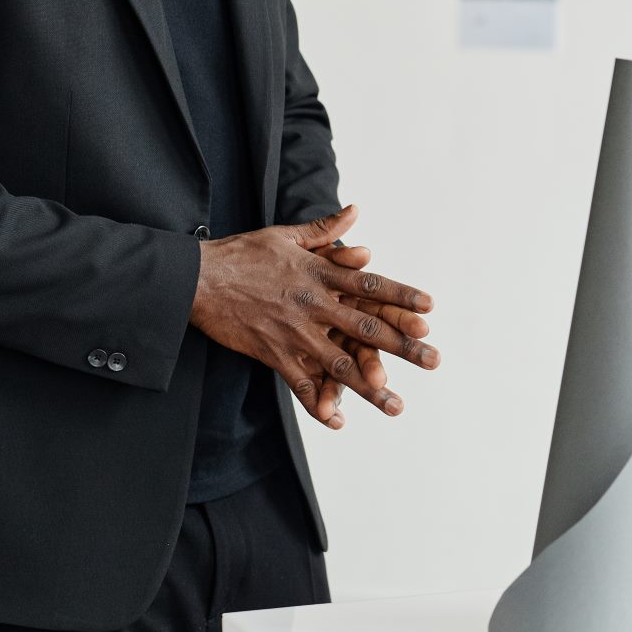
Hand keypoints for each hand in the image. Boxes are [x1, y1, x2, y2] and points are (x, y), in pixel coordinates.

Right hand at [191, 204, 438, 428]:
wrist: (197, 278)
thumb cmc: (242, 253)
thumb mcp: (285, 235)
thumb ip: (325, 229)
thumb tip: (355, 210)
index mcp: (320, 273)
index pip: (371, 285)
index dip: (402, 296)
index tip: (431, 308)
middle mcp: (314, 304)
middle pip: (367, 327)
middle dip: (403, 346)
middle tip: (434, 360)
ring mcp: (295, 332)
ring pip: (340, 364)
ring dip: (370, 386)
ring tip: (397, 405)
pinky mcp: (273, 353)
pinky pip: (301, 384)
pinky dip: (319, 404)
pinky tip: (339, 421)